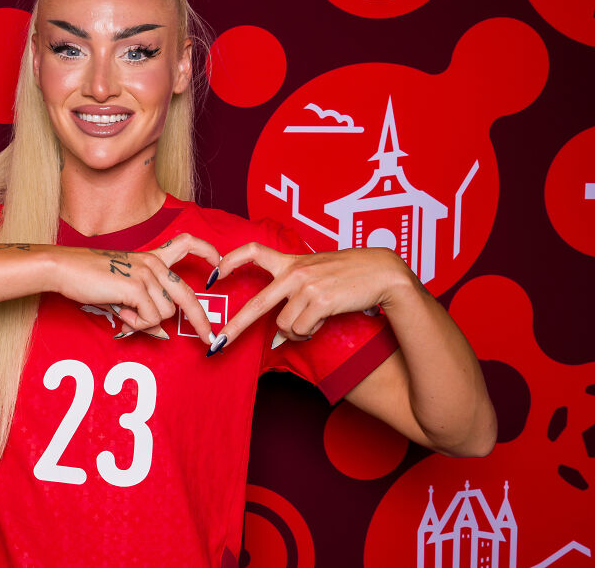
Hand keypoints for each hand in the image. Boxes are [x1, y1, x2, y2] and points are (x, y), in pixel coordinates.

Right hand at [48, 233, 220, 344]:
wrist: (66, 268)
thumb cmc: (91, 278)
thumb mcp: (124, 293)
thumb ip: (145, 309)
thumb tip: (160, 332)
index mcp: (153, 258)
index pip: (187, 243)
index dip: (207, 251)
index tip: (220, 264)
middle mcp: (154, 264)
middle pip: (188, 296)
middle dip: (201, 321)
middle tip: (209, 339)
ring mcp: (147, 274)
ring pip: (165, 313)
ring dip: (145, 322)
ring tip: (125, 313)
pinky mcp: (136, 286)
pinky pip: (149, 317)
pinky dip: (136, 323)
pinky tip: (120, 312)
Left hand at [208, 244, 411, 352]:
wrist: (381, 272)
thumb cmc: (350, 273)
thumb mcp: (317, 271)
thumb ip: (294, 291)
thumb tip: (278, 330)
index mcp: (290, 261)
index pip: (253, 251)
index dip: (230, 261)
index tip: (213, 274)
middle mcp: (294, 272)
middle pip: (256, 305)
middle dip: (235, 328)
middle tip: (217, 344)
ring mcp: (306, 286)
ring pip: (285, 326)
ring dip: (296, 332)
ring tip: (314, 321)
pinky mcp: (319, 300)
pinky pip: (302, 330)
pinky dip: (310, 333)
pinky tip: (323, 321)